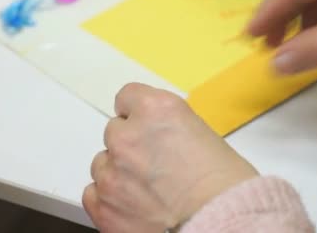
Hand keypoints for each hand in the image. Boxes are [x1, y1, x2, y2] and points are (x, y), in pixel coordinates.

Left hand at [83, 83, 257, 232]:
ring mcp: (111, 172)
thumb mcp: (199, 131)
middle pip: (114, 132)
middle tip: (155, 165)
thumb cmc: (224, 185)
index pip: (127, 97)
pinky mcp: (103, 204)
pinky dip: (109, 199)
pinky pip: (92, 193)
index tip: (144, 126)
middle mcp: (127, 136)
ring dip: (119, 173)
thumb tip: (154, 134)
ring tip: (148, 190)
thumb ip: (166, 125)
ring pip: (103, 163)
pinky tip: (132, 205)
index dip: (138, 115)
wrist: (222, 222)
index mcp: (154, 109)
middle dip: (131, 146)